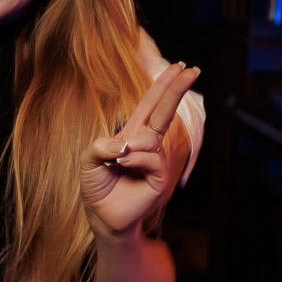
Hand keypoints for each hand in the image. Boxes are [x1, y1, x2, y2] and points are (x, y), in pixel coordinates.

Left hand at [80, 63, 199, 241]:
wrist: (102, 215)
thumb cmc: (97, 186)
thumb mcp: (88, 160)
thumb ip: (100, 145)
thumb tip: (125, 145)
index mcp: (132, 134)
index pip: (151, 105)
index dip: (163, 86)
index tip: (179, 67)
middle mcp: (147, 144)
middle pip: (165, 111)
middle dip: (177, 89)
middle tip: (193, 69)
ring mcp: (155, 160)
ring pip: (152, 138)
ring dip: (133, 146)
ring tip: (117, 161)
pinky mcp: (160, 176)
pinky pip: (152, 158)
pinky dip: (135, 159)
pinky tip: (125, 165)